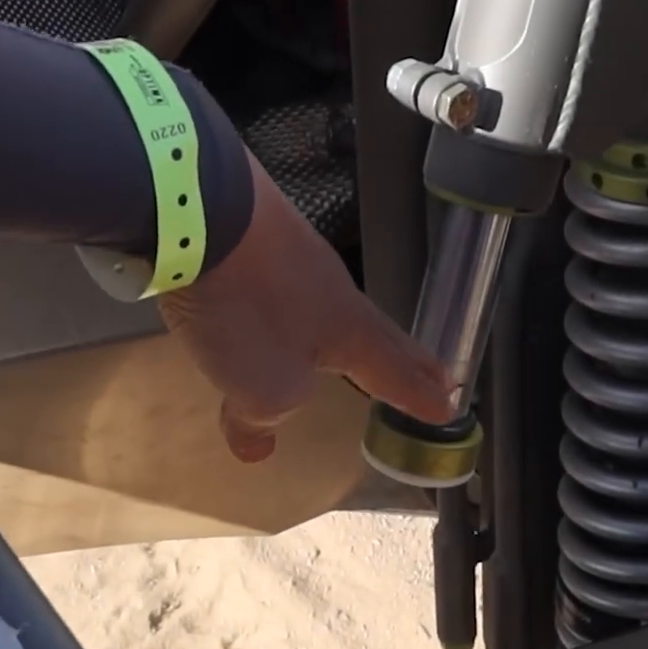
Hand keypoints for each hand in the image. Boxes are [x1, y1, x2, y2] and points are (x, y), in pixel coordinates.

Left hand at [159, 151, 455, 462]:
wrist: (198, 208)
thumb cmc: (246, 309)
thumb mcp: (263, 388)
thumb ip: (266, 419)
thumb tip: (258, 440)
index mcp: (350, 332)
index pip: (397, 373)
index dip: (421, 396)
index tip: (449, 407)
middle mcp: (333, 291)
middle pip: (377, 335)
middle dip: (405, 362)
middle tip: (435, 377)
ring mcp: (294, 256)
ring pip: (330, 308)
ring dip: (346, 336)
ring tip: (352, 352)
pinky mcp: (254, 236)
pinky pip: (283, 285)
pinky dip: (292, 308)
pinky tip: (280, 307)